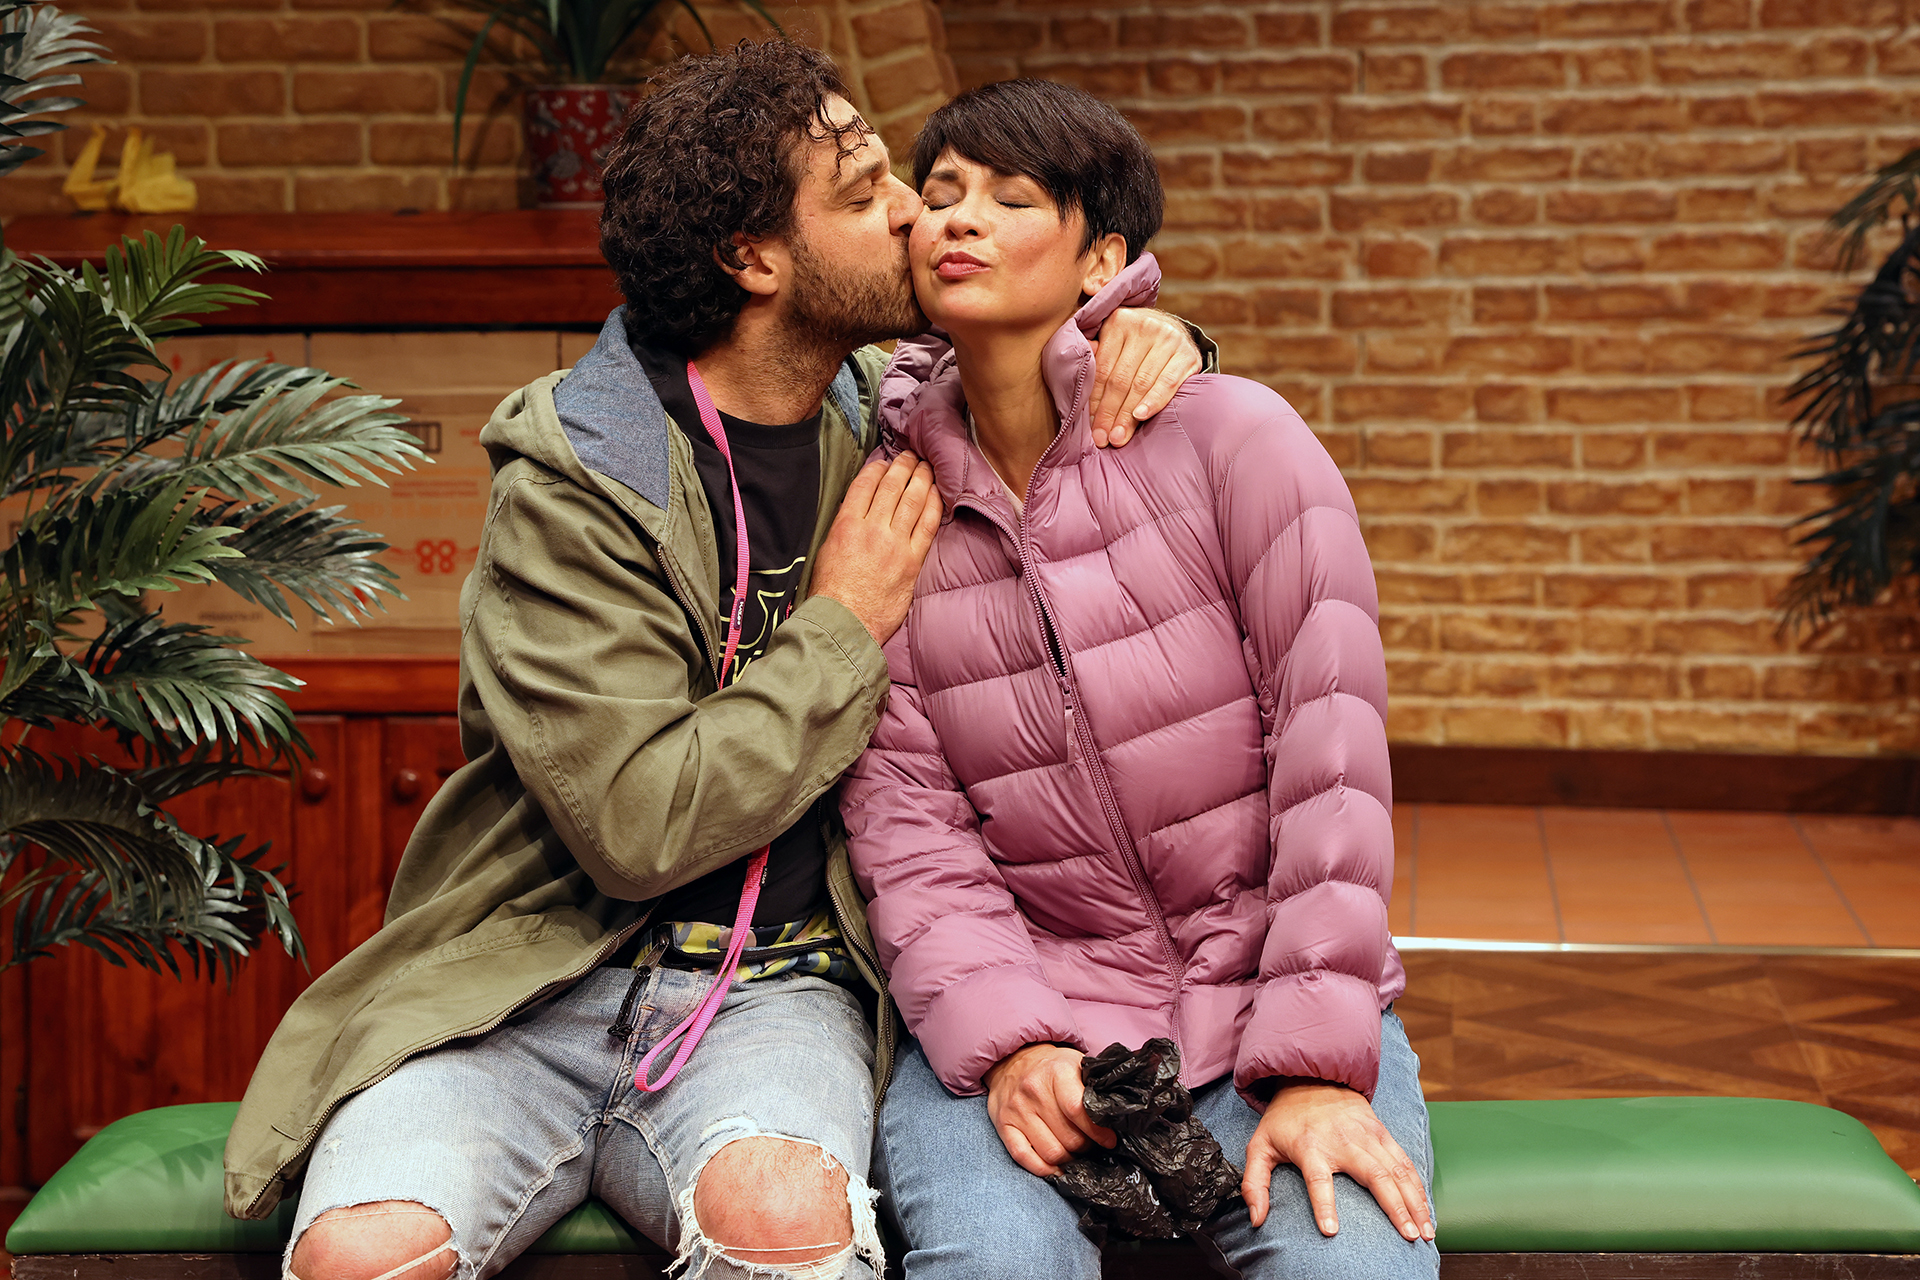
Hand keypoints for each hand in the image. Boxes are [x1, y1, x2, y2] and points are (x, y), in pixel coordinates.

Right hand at [808, 452, 941, 645]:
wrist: (845, 625)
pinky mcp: (912, 562)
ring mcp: (894, 545)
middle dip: (903, 467)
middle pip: (892, 488)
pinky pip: (927, 526)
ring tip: (926, 467)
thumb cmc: (831, 594)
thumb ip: (844, 528)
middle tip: (911, 455)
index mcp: (845, 525)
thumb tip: (858, 512)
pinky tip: (937, 493)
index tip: (885, 461)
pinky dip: (933, 506)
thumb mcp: (826, 552)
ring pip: (912, 501)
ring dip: (921, 480)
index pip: (865, 485)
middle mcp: (871, 529)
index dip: (878, 468)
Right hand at [983, 1043, 1116, 1176]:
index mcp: (1057, 1072)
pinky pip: (1024, 1157)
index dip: (1098, 1132)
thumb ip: (1095, 1086)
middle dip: (1086, 1147)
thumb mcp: (1076, 1064)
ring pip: (1051, 1152)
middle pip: (1068, 1138)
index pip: (1078, 1110)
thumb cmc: (1052, 1066)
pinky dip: (1043, 1169)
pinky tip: (1056, 1167)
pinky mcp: (1003, 1125)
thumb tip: (1117, 1114)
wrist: (1013, 1058)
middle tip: (1091, 1144)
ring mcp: (1017, 1110)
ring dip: (1069, 1159)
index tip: (1109, 1140)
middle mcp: (1034, 1090)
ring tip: (1075, 1152)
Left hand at [1086, 307, 1202, 447]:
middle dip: (1110, 412)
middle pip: (1121, 379)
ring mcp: (1168, 338)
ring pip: (1142, 384)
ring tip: (1119, 436)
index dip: (1095, 400)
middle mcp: (1144, 325)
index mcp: (1119, 322)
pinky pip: (1167, 383)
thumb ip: (1099, 358)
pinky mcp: (1187, 354)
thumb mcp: (1115, 341)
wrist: (1176, 332)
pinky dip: (1153, 402)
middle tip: (1104, 438)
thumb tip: (1078, 384)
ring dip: (1128, 414)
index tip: (1091, 426)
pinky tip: (1141, 416)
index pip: (1103, 369)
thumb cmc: (1137, 344)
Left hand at [1242, 1081, 1432, 1243]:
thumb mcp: (1259, 1146)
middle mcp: (1342, 1141)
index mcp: (1309, 1147)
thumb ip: (1254, 1183)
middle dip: (1394, 1207)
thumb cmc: (1284, 1118)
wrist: (1309, 1075)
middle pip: (1372, 1175)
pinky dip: (1418, 1185)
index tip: (1331, 1231)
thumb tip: (1255, 1219)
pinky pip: (1404, 1161)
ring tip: (1425, 1231)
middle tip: (1408, 1236)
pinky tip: (1426, 1208)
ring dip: (1414, 1201)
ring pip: (1396, 1170)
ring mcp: (1365, 1135)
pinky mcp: (1381, 1131)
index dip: (1323, 1204)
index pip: (1317, 1179)